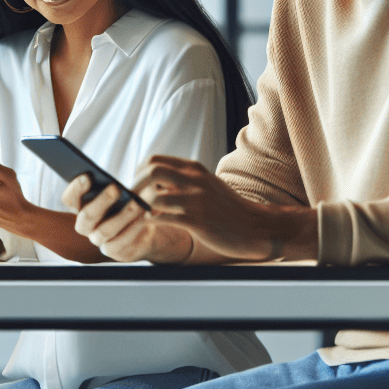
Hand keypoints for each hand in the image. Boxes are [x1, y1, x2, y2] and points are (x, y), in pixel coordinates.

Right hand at [63, 173, 190, 262]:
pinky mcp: (112, 251)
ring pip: (104, 231)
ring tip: (137, 204)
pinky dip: (133, 229)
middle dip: (101, 201)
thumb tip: (116, 184)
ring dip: (122, 216)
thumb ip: (113, 186)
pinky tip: (144, 216)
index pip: (70, 199)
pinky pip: (119, 243)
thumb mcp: (121, 191)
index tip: (87, 176)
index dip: (75, 188)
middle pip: (86, 216)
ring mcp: (97, 239)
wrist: (144, 225)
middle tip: (115, 188)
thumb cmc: (128, 202)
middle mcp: (86, 225)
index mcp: (81, 206)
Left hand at [132, 155, 312, 260]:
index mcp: (194, 169)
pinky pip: (164, 217)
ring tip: (137, 215)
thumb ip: (182, 180)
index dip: (137, 174)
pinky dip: (150, 220)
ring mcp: (196, 200)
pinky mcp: (198, 221)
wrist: (257, 227)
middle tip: (131, 201)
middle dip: (134, 186)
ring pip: (153, 197)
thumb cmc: (227, 209)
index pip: (154, 161)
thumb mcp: (206, 185)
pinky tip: (150, 224)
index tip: (135, 187)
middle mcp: (194, 181)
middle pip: (150, 171)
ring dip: (140, 207)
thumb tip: (154, 181)